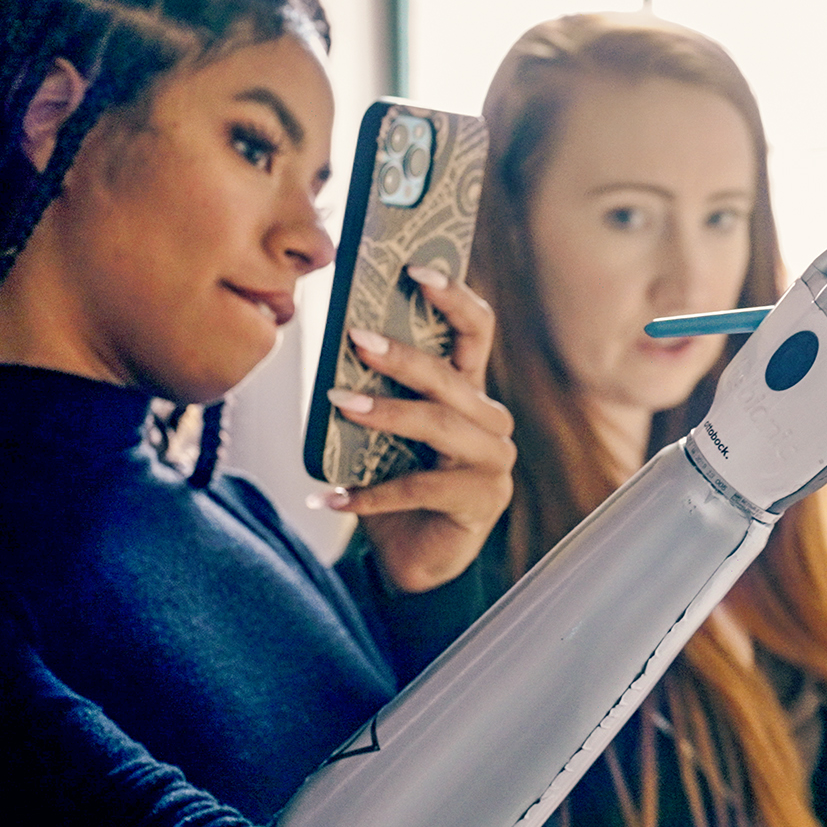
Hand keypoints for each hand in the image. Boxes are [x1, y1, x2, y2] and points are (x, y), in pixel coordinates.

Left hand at [322, 268, 514, 592]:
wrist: (414, 558)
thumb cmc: (397, 486)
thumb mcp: (385, 432)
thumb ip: (378, 393)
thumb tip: (336, 348)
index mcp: (470, 393)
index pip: (477, 331)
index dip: (453, 296)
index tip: (415, 268)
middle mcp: (490, 422)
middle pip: (451, 378)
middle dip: (402, 356)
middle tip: (356, 339)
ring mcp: (492, 463)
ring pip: (440, 425)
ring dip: (386, 413)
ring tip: (340, 404)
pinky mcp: (479, 502)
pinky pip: (420, 488)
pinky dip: (371, 494)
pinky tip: (333, 497)